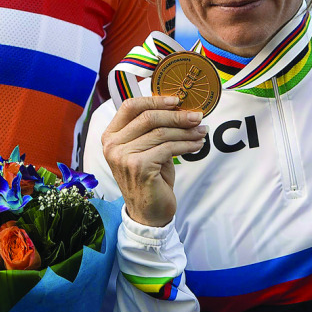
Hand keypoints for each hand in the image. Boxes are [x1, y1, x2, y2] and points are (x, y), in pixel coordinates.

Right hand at [100, 96, 206, 227]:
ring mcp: (123, 156)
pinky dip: (187, 144)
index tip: (177, 100)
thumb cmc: (150, 177)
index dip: (155, 100)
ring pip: (161, 132)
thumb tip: (180, 107)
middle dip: (177, 115)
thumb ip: (154, 128)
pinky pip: (168, 148)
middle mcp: (112, 145)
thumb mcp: (148, 148)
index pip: (130, 106)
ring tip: (201, 131)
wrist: (148, 212)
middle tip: (197, 116)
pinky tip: (197, 145)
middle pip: (148, 117)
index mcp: (111, 135)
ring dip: (186, 131)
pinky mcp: (138, 166)